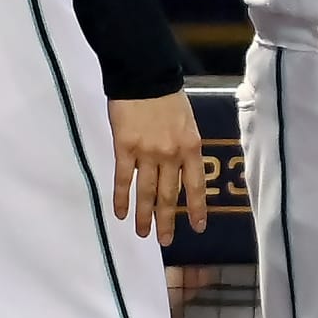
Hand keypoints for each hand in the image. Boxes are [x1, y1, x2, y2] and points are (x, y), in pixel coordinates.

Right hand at [108, 91, 208, 245]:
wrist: (144, 76)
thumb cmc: (168, 97)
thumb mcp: (188, 123)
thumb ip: (186, 147)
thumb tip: (183, 169)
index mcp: (191, 147)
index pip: (195, 185)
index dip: (197, 208)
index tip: (198, 228)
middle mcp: (171, 155)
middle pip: (169, 195)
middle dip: (167, 220)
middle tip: (164, 241)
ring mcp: (147, 153)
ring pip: (147, 192)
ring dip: (144, 216)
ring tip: (143, 233)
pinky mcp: (125, 148)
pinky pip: (123, 179)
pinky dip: (121, 198)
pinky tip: (119, 214)